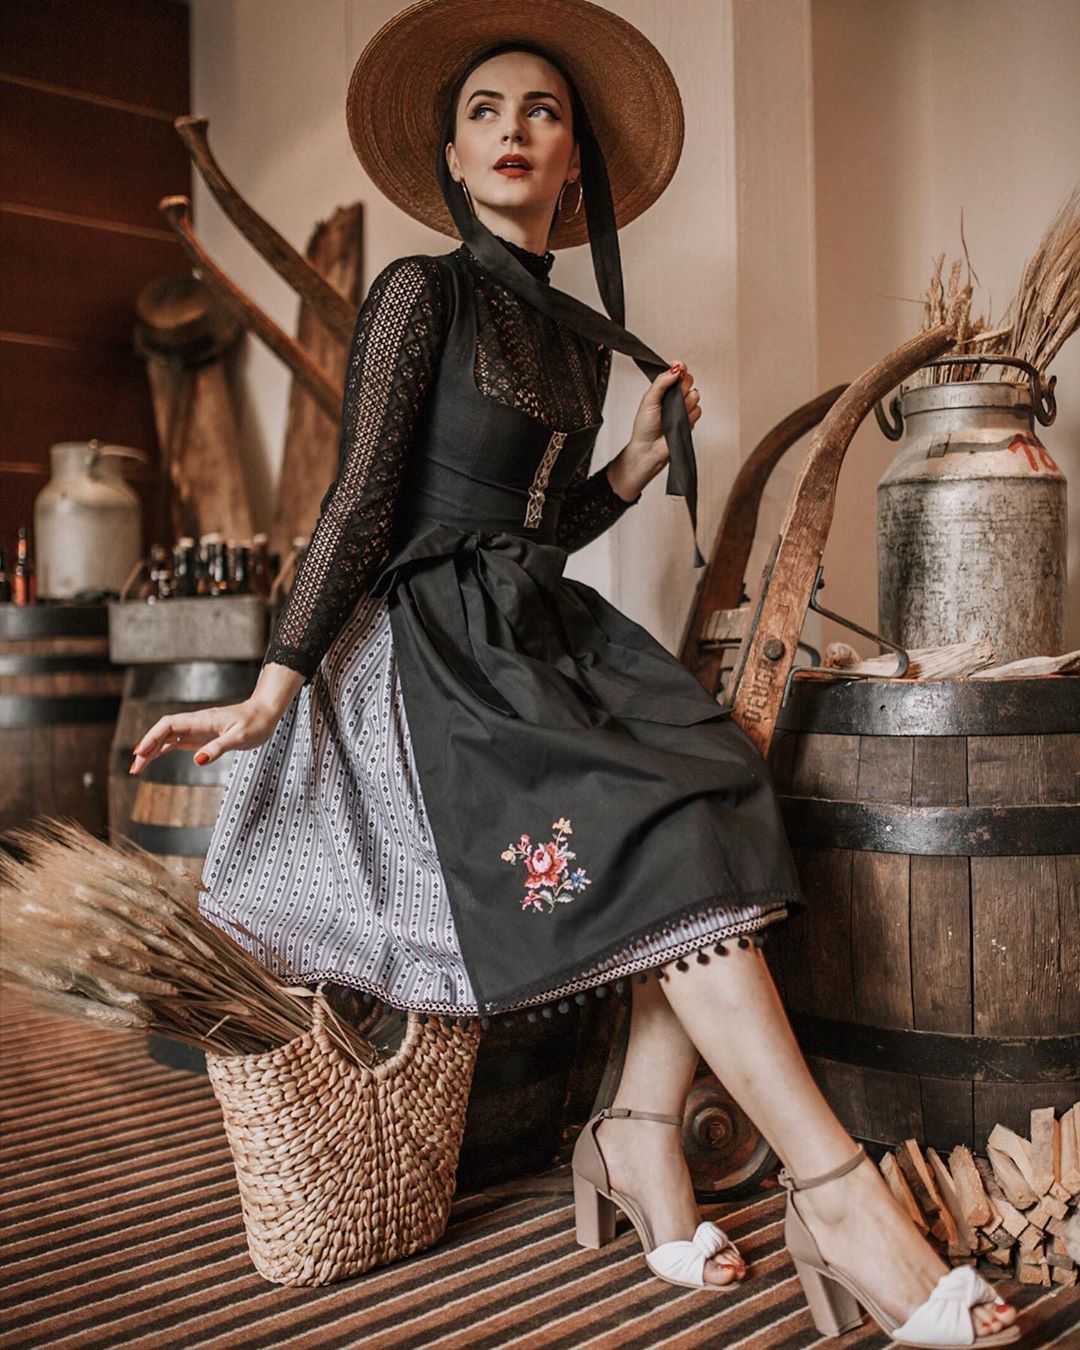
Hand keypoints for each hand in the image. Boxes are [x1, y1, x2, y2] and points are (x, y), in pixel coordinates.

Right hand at [129, 697, 280, 773]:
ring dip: (151, 750)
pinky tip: (153, 758)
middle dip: (146, 747)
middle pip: (162, 731)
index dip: (151, 737)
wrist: (266, 713)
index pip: (168, 724)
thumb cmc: (256, 723)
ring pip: (167, 737)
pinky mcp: (201, 736)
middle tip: (134, 768)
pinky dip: (163, 749)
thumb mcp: (240, 738)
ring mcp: (197, 729)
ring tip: (138, 768)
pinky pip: (177, 741)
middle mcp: (195, 722)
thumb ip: (218, 748)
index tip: (140, 752)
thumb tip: (198, 760)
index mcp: (202, 720)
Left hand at [605, 362, 701, 501]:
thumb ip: (661, 382)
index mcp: (662, 389)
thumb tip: (675, 367)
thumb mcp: (649, 399)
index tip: (679, 369)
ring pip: (695, 395)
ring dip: (685, 403)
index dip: (680, 368)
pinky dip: (690, 416)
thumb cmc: (644, 427)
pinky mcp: (690, 420)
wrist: (649, 450)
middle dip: (682, 387)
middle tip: (672, 398)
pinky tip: (679, 423)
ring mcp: (683, 409)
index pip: (676, 371)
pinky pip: (698, 411)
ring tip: (673, 414)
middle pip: (688, 380)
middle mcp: (674, 397)